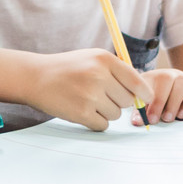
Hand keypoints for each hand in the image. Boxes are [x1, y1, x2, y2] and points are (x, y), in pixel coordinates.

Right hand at [37, 49, 151, 130]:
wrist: (36, 77)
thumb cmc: (68, 68)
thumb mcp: (92, 58)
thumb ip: (117, 71)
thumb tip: (143, 91)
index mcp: (105, 59)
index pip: (137, 81)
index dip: (145, 93)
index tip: (146, 98)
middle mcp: (99, 76)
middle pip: (128, 100)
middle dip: (119, 102)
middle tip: (102, 96)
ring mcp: (90, 95)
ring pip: (116, 114)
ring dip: (106, 112)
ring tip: (88, 101)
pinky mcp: (81, 113)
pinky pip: (103, 125)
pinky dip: (96, 122)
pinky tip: (83, 111)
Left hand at [138, 68, 182, 123]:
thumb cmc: (169, 101)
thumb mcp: (154, 104)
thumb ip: (144, 111)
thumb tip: (136, 121)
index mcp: (153, 77)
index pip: (145, 82)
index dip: (140, 98)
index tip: (139, 118)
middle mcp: (170, 74)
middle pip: (164, 80)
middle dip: (157, 101)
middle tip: (153, 120)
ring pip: (180, 84)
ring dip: (172, 103)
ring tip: (167, 119)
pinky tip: (181, 115)